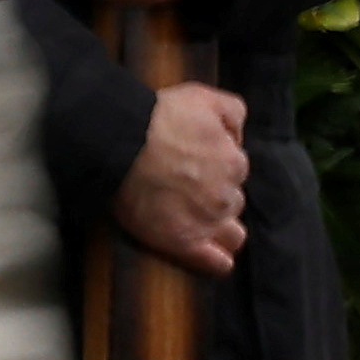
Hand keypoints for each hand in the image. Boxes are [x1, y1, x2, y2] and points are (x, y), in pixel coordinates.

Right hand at [115, 83, 250, 271]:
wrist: (121, 143)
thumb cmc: (159, 118)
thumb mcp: (203, 97)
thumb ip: (233, 112)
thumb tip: (238, 135)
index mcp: (234, 162)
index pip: (237, 171)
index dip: (218, 167)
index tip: (197, 164)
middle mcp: (226, 196)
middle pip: (233, 202)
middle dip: (218, 196)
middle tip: (190, 188)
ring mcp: (207, 222)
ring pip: (231, 233)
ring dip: (219, 226)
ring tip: (195, 219)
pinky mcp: (184, 243)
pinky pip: (216, 262)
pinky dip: (218, 261)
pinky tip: (216, 259)